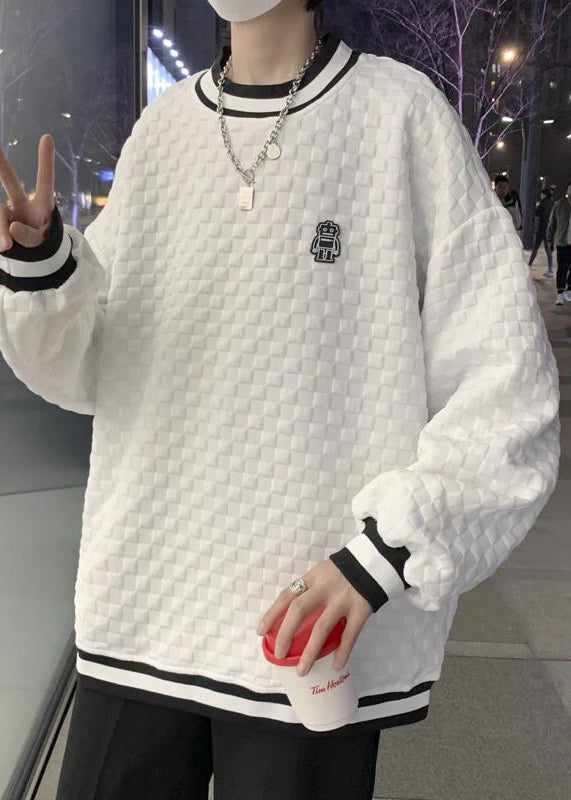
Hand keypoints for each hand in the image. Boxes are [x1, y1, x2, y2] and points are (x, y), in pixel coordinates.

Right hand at [0, 133, 54, 251]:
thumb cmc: (39, 243)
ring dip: (0, 230)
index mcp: (42, 204)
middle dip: (1, 164)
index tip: (47, 137)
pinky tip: (4, 245)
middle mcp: (23, 203)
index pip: (45, 181)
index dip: (45, 161)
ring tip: (6, 246)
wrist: (28, 255)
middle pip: (10, 181)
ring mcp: (7, 211)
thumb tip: (13, 228)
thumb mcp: (39, 243)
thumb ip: (29, 237)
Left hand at [256, 558, 372, 675]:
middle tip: (279, 653)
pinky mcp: (361, 609)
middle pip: (299, 610)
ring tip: (302, 670)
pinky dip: (342, 651)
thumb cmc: (345, 571)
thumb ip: (311, 590)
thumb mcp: (323, 573)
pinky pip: (350, 634)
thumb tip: (294, 616)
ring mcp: (343, 599)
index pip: (287, 595)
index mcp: (313, 578)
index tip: (260, 631)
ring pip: (322, 627)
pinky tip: (336, 665)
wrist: (375, 560)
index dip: (272, 614)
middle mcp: (325, 588)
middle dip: (285, 634)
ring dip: (310, 651)